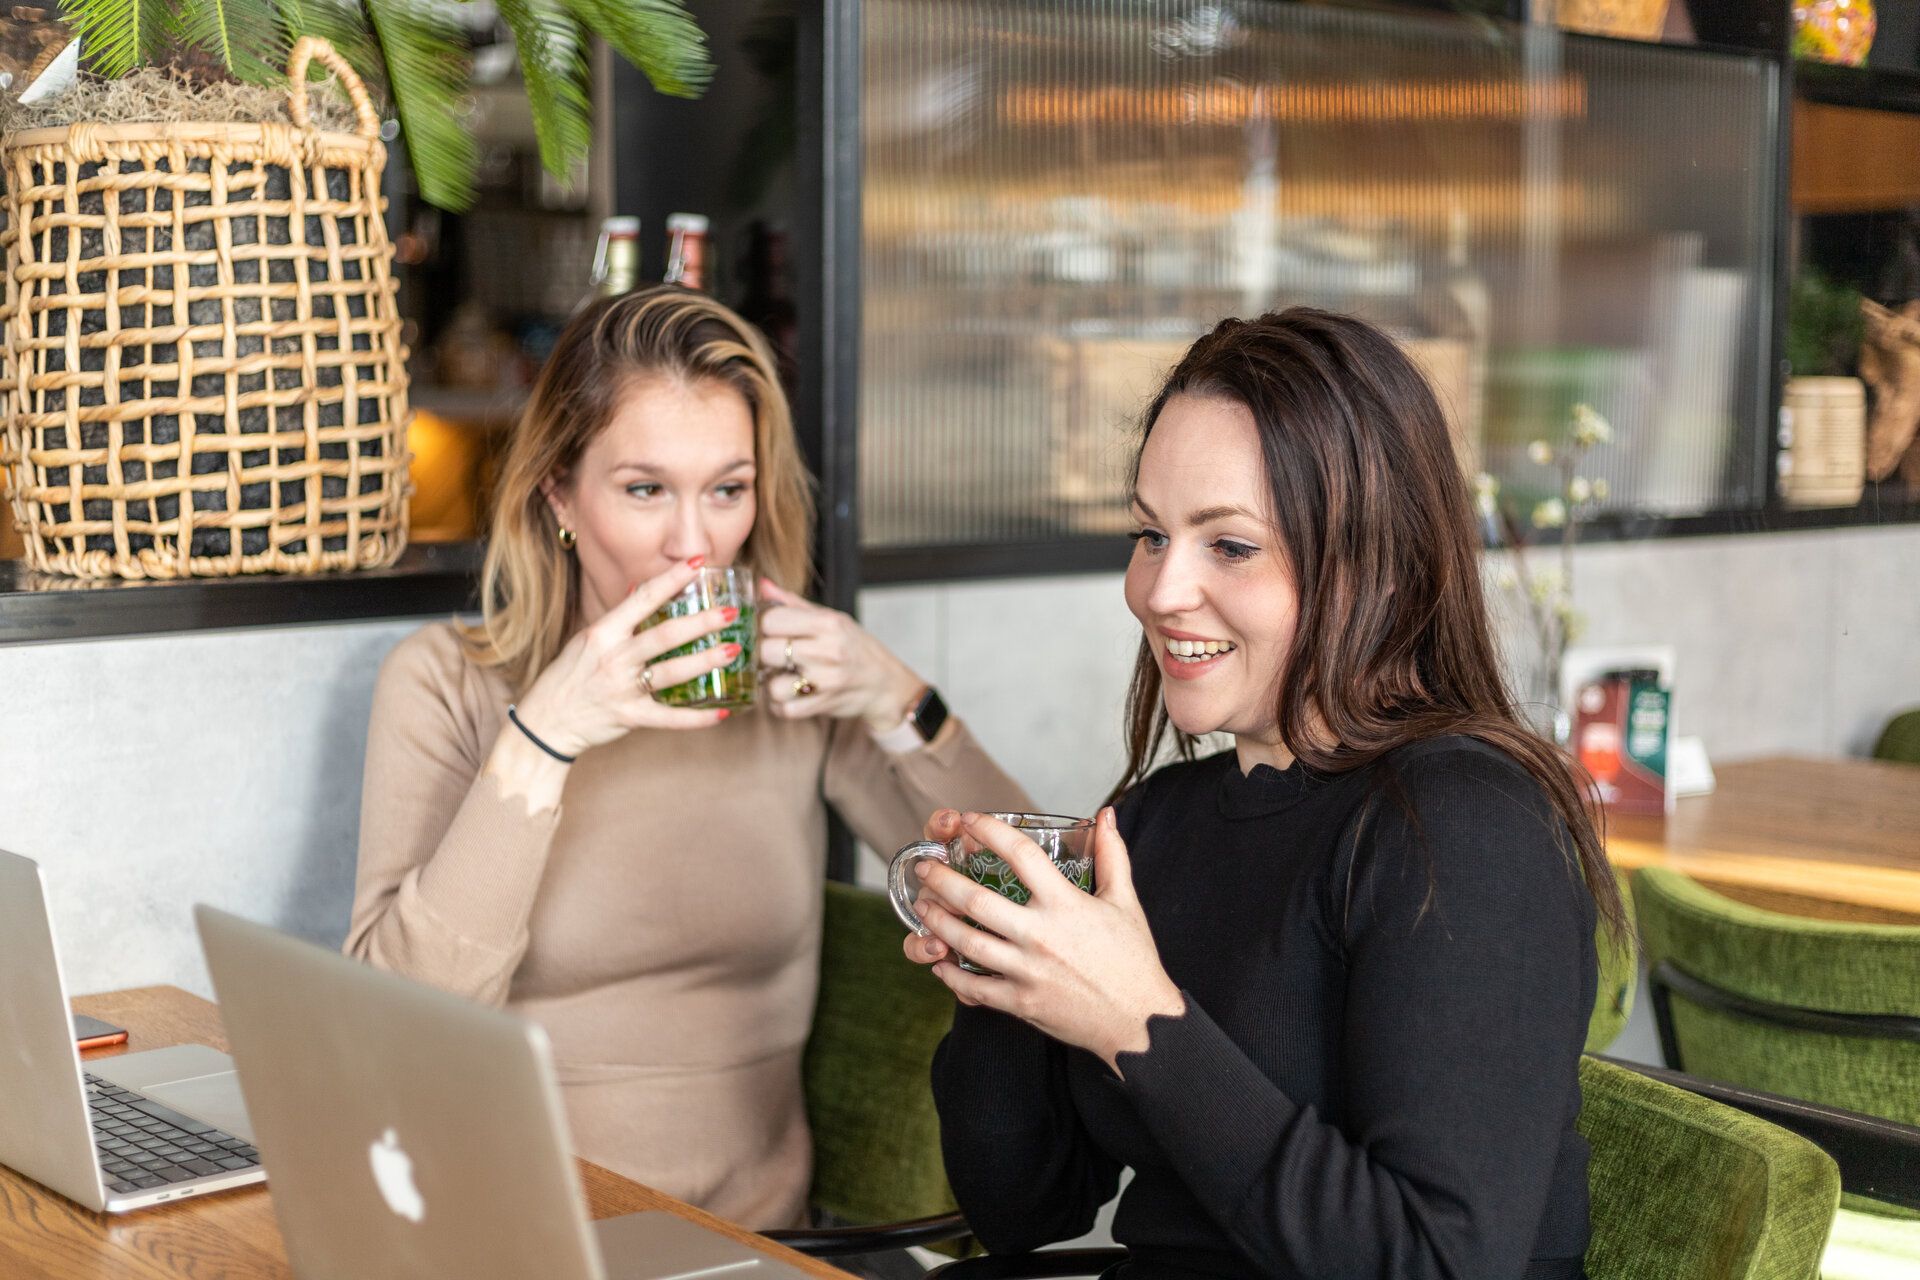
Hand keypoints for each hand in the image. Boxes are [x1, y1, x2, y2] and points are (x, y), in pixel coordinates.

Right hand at [512, 557, 740, 756]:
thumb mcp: (587, 640)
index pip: (643, 598)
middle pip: (664, 635)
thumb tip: (641, 588)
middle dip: (701, 622)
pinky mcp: (628, 716)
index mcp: (603, 632)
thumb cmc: (569, 676)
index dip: (673, 578)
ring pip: (670, 672)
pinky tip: (722, 713)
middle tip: (731, 613)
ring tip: (733, 651)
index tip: (700, 562)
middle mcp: (613, 657)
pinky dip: (697, 718)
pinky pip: (669, 718)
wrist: (545, 722)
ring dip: (705, 661)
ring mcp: (621, 688)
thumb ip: (618, 619)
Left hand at [758, 579, 925, 732]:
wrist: (887, 684)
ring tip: (784, 677)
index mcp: (828, 623)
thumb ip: (793, 604)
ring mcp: (827, 680)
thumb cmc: (857, 649)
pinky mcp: (823, 705)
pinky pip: (784, 710)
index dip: (762, 626)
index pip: (771, 620)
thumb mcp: (832, 619)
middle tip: (774, 656)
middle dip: (764, 655)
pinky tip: (791, 694)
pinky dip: (781, 706)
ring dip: (772, 684)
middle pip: (767, 652)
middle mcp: (828, 650)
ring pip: (772, 686)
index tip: (767, 632)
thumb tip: (761, 586)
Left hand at [902, 809, 1185, 1073]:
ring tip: (922, 907)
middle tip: (924, 868)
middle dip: (943, 880)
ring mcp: (1028, 971)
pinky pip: (975, 987)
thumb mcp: (1125, 902)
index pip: (1021, 855)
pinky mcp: (1021, 1002)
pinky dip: (952, 974)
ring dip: (937, 922)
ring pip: (968, 942)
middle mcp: (1041, 935)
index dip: (990, 831)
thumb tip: (1106, 815)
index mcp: (1066, 905)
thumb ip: (1112, 855)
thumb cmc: (1132, 960)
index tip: (970, 821)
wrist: (1139, 1022)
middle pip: (977, 900)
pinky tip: (939, 961)